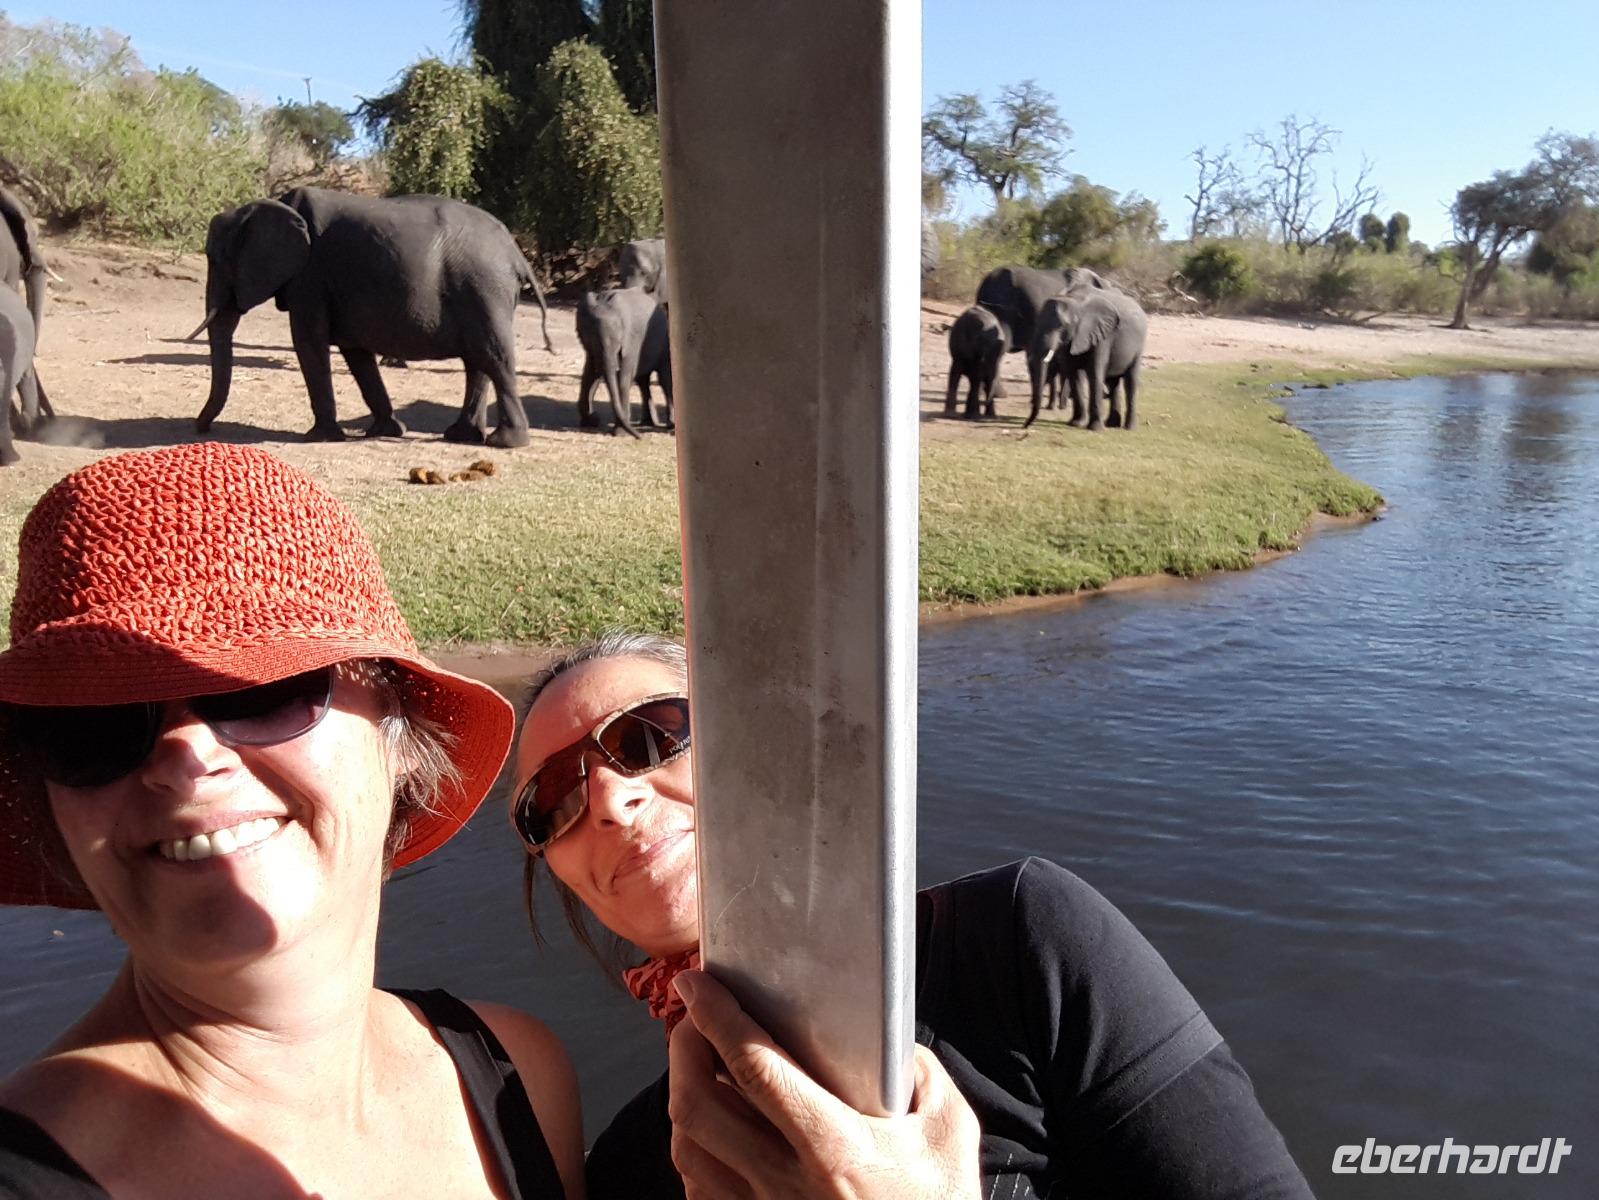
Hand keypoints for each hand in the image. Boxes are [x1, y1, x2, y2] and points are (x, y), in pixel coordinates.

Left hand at [667, 969, 981, 1199]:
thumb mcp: (948, 1133)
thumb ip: (918, 1073)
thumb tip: (884, 1038)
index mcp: (834, 1149)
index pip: (755, 1069)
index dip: (717, 1018)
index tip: (698, 983)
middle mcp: (785, 1186)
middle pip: (698, 1106)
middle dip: (683, 1048)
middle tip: (694, 1015)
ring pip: (687, 1149)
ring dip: (683, 1096)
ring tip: (699, 1062)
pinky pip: (699, 1188)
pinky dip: (696, 1148)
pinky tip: (715, 1126)